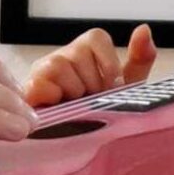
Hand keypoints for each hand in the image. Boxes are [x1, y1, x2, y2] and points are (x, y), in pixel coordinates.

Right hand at [23, 24, 157, 106]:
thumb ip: (140, 59)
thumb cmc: (99, 113)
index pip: (97, 37)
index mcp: (85, 54)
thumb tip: (144, 29)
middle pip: (79, 53)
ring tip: (75, 108)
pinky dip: (53, 97)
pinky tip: (60, 110)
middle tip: (92, 102)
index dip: (109, 63)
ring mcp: (42, 72)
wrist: (77, 145)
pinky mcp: (29, 90)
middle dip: (92, 84)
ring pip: (60, 65)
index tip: (113, 86)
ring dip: (73, 92)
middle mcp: (62, 58)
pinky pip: (40, 83)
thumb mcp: (126, 89)